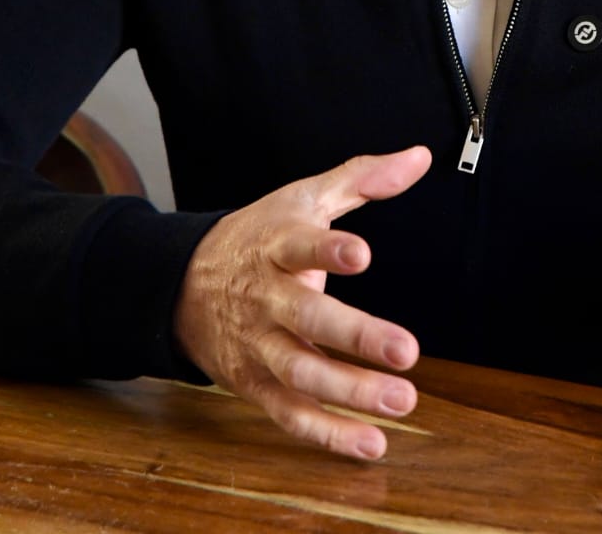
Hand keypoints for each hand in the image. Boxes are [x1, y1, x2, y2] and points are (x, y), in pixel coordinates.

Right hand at [172, 145, 431, 458]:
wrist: (182, 283)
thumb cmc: (259, 236)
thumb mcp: (304, 198)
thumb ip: (363, 178)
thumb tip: (419, 158)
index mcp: (277, 246)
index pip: (301, 246)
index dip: (328, 250)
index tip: (361, 254)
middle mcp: (266, 298)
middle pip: (308, 318)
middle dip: (357, 335)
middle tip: (408, 350)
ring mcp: (258, 344)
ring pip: (301, 372)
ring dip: (352, 391)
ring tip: (402, 400)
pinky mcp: (254, 384)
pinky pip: (290, 413)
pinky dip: (328, 433)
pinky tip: (371, 443)